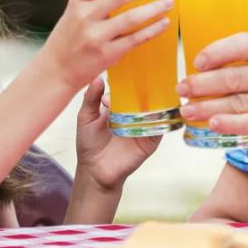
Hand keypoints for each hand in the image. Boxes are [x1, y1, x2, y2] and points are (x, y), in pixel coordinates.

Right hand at [43, 0, 173, 91]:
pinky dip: (152, 29)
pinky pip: (135, 39)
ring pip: (131, 18)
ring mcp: (95, 37)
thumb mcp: (74, 12)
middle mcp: (84, 17)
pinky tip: (163, 23)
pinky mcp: (106, 55)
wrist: (57, 70)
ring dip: (153, 8)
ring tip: (168, 2)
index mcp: (76, 2)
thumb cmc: (70, 37)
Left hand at [74, 77, 160, 191]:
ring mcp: (144, 127)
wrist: (94, 171)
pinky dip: (161, 119)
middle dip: (147, 88)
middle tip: (147, 76)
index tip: (124, 78)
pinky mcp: (150, 141)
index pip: (129, 90)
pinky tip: (157, 111)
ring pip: (156, 111)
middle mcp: (134, 116)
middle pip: (146, 98)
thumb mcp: (86, 117)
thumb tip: (99, 78)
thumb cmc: (88, 144)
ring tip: (154, 91)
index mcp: (120, 108)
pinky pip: (160, 128)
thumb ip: (91, 98)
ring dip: (157, 102)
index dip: (128, 83)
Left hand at [175, 33, 247, 140]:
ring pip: (237, 103)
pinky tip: (211, 123)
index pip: (241, 44)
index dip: (215, 52)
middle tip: (181, 88)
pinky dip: (228, 123)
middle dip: (201, 84)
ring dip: (206, 107)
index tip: (197, 61)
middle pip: (233, 78)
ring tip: (187, 110)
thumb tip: (213, 60)